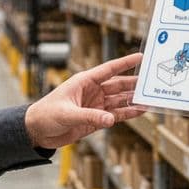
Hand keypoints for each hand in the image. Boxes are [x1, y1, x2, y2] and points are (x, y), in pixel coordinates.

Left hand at [24, 52, 144, 148]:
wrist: (36, 131)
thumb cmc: (46, 115)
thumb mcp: (67, 114)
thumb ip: (89, 117)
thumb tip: (111, 120)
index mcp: (84, 81)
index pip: (109, 69)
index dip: (125, 62)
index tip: (140, 57)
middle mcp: (92, 91)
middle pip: (118, 85)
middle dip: (135, 84)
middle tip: (152, 83)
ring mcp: (95, 105)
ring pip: (119, 101)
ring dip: (133, 100)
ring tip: (150, 100)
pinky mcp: (95, 119)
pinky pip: (115, 115)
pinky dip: (128, 114)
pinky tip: (139, 112)